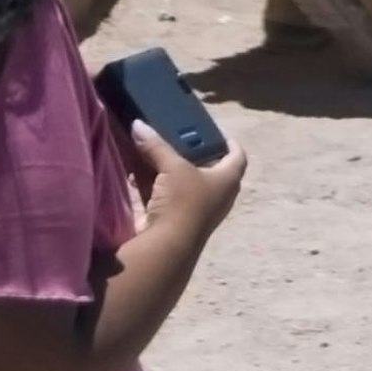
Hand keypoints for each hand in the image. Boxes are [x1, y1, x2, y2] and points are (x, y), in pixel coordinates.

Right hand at [125, 118, 249, 242]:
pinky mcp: (174, 219)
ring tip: (148, 149)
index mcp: (228, 179)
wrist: (167, 246)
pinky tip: (135, 172)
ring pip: (180, 181)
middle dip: (188, 153)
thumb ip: (156, 146)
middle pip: (205, 167)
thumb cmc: (183, 201)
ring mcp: (195, 209)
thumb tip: (139, 124)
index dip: (228, 141)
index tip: (213, 130)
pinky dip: (151, 183)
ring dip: (164, 168)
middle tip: (173, 136)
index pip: (236, 155)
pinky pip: (163, 194)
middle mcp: (216, 194)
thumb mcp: (173, 168)